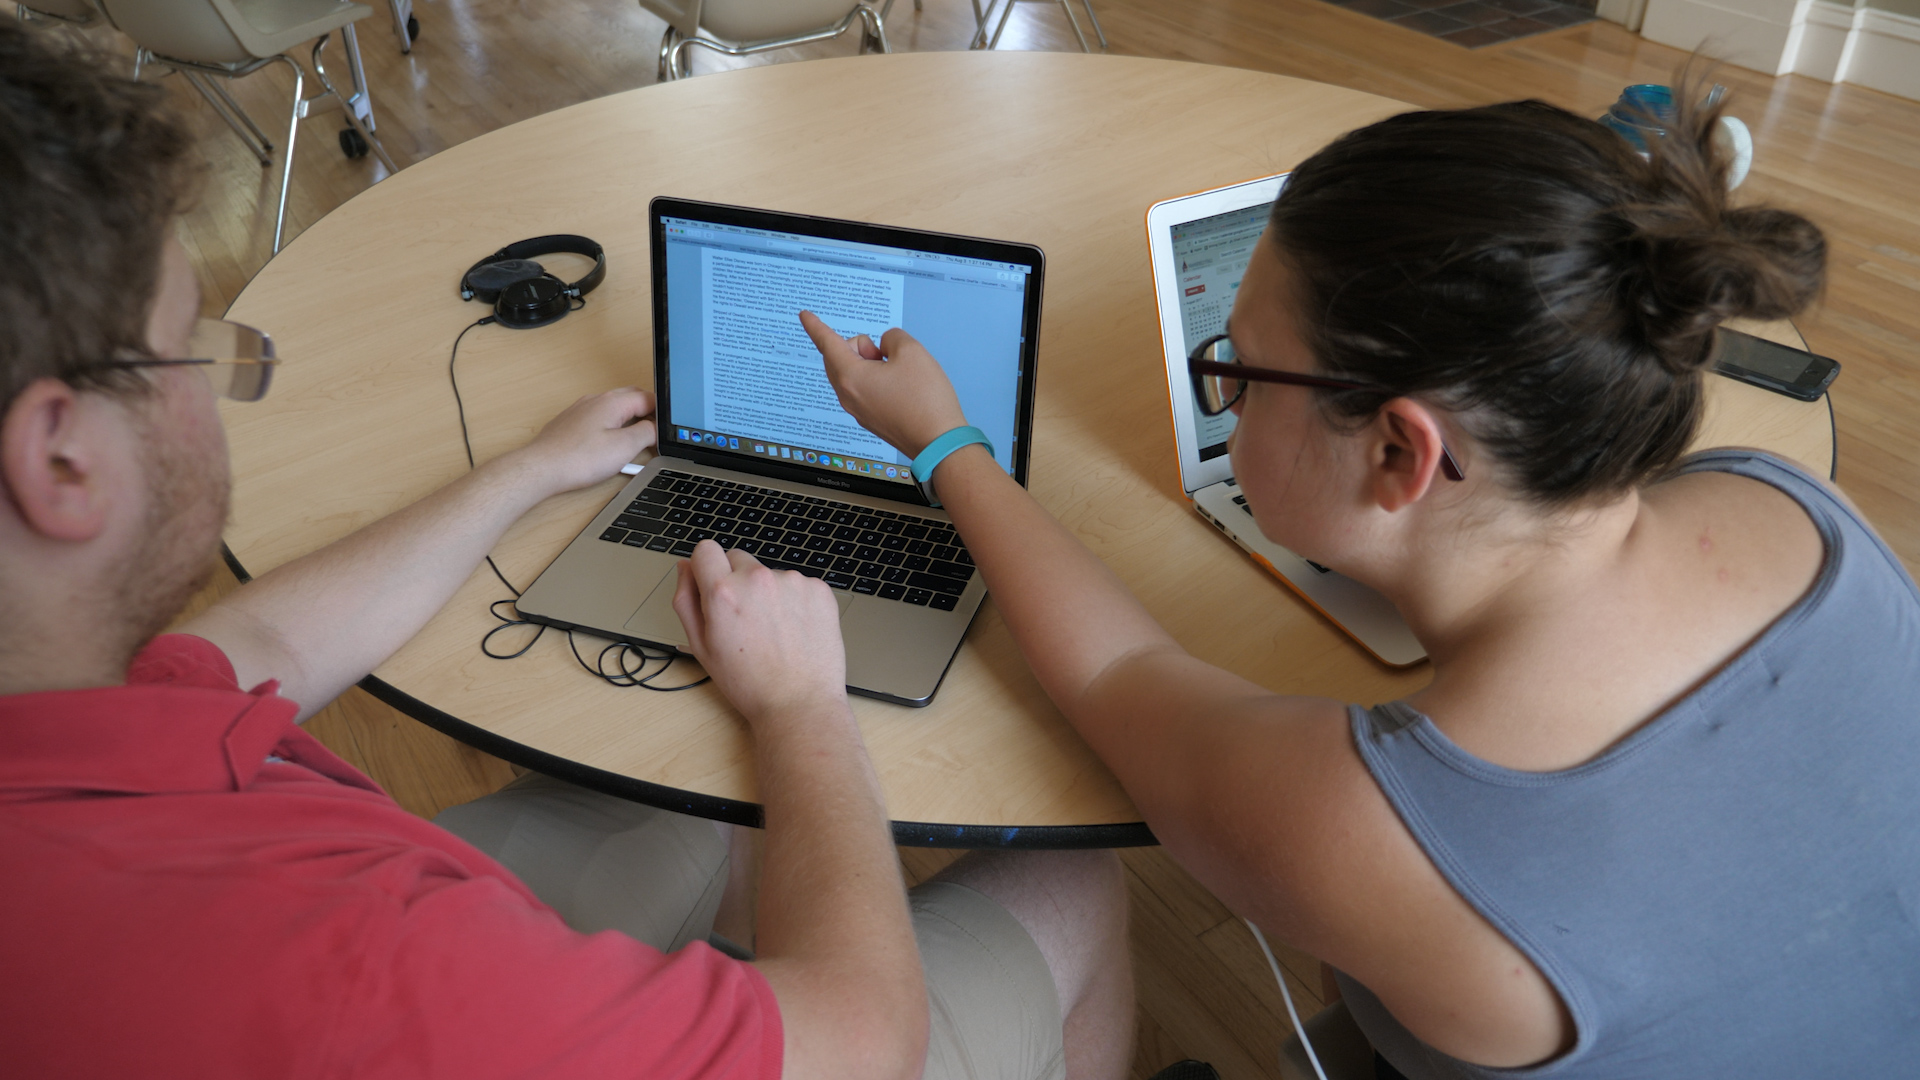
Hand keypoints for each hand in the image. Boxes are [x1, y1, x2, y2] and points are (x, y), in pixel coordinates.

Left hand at [507, 387, 655, 496]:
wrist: (541, 468)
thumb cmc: (578, 460)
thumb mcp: (624, 448)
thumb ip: (646, 433)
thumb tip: (656, 428)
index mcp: (612, 402)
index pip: (647, 397)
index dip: (661, 413)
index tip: (666, 429)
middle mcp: (595, 400)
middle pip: (630, 398)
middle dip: (646, 412)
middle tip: (655, 432)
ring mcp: (580, 410)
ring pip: (613, 408)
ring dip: (628, 419)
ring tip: (634, 441)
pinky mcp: (570, 422)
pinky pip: (597, 418)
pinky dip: (610, 426)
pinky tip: (608, 446)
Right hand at [672, 541, 848, 723]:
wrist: (798, 703)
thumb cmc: (750, 682)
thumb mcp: (701, 646)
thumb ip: (686, 600)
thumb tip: (686, 568)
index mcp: (723, 592)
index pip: (705, 550)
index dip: (706, 568)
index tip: (713, 584)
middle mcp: (757, 580)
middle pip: (738, 558)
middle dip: (737, 581)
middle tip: (745, 619)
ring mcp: (792, 582)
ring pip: (769, 574)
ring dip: (768, 592)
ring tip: (774, 631)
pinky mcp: (819, 589)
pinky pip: (798, 584)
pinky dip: (795, 601)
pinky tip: (794, 629)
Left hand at [800, 311, 966, 458]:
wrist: (939, 442)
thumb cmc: (925, 401)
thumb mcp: (911, 351)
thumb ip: (892, 337)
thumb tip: (886, 347)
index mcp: (850, 377)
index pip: (826, 343)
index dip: (816, 325)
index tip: (804, 316)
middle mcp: (849, 396)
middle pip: (840, 358)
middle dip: (859, 347)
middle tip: (884, 352)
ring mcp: (859, 411)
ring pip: (853, 375)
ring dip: (869, 364)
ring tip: (897, 372)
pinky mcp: (872, 420)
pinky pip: (865, 391)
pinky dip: (876, 381)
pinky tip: (901, 387)